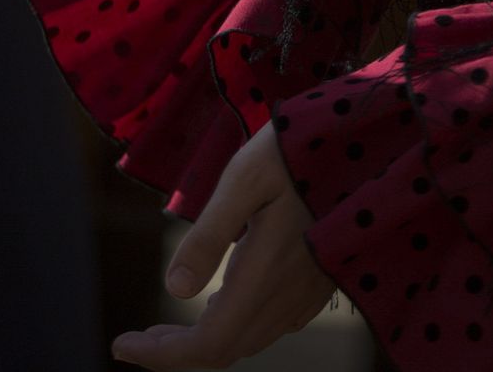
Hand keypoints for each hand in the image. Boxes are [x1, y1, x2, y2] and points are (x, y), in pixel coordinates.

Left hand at [111, 123, 331, 366]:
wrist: (370, 141)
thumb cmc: (299, 149)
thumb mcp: (245, 177)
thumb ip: (209, 234)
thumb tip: (174, 291)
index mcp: (265, 276)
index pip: (208, 344)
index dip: (162, 356)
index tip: (122, 343)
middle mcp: (288, 296)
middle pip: (226, 348)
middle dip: (176, 351)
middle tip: (138, 337)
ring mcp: (308, 292)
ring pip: (249, 338)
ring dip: (206, 339)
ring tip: (169, 326)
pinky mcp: (319, 280)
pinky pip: (271, 322)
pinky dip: (236, 324)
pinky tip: (220, 299)